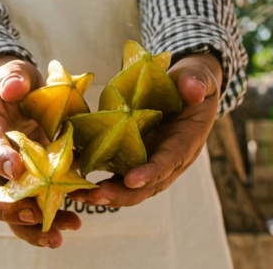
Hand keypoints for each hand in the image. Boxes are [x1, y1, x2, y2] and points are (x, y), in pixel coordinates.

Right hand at [0, 57, 81, 247]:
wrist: (19, 96)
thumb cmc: (13, 83)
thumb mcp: (12, 72)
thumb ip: (12, 77)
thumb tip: (16, 88)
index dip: (0, 160)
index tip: (18, 169)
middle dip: (8, 211)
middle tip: (33, 215)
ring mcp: (11, 179)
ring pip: (12, 212)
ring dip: (33, 228)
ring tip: (58, 237)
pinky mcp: (32, 184)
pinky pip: (37, 209)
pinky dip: (54, 218)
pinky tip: (75, 221)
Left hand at [67, 53, 221, 207]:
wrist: (187, 88)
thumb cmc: (193, 82)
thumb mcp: (198, 77)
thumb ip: (196, 82)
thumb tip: (193, 90)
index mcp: (186, 142)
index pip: (170, 161)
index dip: (151, 172)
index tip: (131, 179)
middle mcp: (168, 159)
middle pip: (147, 185)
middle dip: (121, 193)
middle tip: (96, 196)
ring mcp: (150, 161)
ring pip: (129, 186)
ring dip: (105, 194)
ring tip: (78, 195)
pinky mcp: (135, 157)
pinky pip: (116, 174)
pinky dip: (96, 180)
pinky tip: (73, 180)